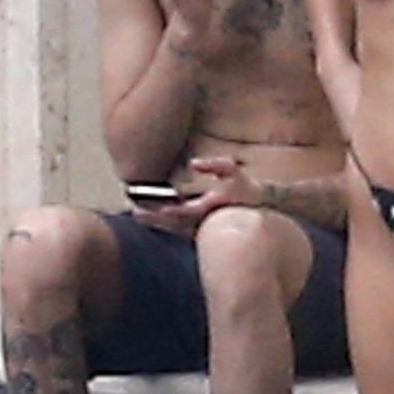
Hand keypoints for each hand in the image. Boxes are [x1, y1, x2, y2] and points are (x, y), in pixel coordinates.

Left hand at [131, 155, 264, 233]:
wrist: (258, 208)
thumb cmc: (243, 187)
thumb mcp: (232, 170)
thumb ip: (214, 164)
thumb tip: (194, 162)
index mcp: (209, 207)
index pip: (186, 211)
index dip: (171, 210)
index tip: (155, 208)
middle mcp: (203, 221)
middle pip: (174, 224)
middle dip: (155, 220)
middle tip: (136, 214)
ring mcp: (202, 227)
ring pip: (175, 229)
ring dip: (157, 224)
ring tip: (137, 216)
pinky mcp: (201, 230)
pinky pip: (179, 230)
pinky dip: (165, 226)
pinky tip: (152, 220)